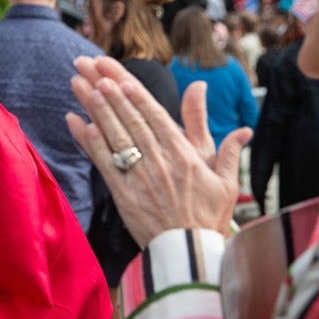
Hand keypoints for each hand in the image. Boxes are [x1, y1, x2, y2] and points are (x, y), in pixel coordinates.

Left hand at [66, 55, 251, 246]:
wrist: (190, 255)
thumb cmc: (208, 218)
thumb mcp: (225, 181)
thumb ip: (227, 149)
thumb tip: (244, 129)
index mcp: (185, 154)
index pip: (155, 115)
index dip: (134, 93)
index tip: (119, 74)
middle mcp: (160, 161)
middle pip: (130, 117)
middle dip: (107, 87)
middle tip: (88, 63)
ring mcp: (140, 177)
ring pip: (114, 134)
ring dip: (94, 106)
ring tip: (78, 83)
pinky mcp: (123, 195)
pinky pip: (103, 162)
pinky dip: (88, 141)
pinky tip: (75, 121)